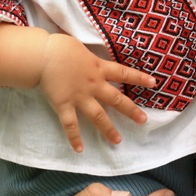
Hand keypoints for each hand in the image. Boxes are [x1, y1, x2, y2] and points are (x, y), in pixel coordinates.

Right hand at [39, 34, 155, 152]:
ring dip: (108, 129)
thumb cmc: (59, 46)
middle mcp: (93, 84)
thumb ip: (87, 54)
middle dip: (131, 110)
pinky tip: (79, 149)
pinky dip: (74, 137)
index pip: (123, 73)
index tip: (154, 83)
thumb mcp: (79, 46)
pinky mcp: (64, 105)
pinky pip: (70, 124)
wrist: (42, 55)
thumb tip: (87, 53)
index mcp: (98, 67)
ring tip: (117, 140)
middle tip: (143, 121)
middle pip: (116, 99)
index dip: (139, 78)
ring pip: (98, 116)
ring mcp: (79, 97)